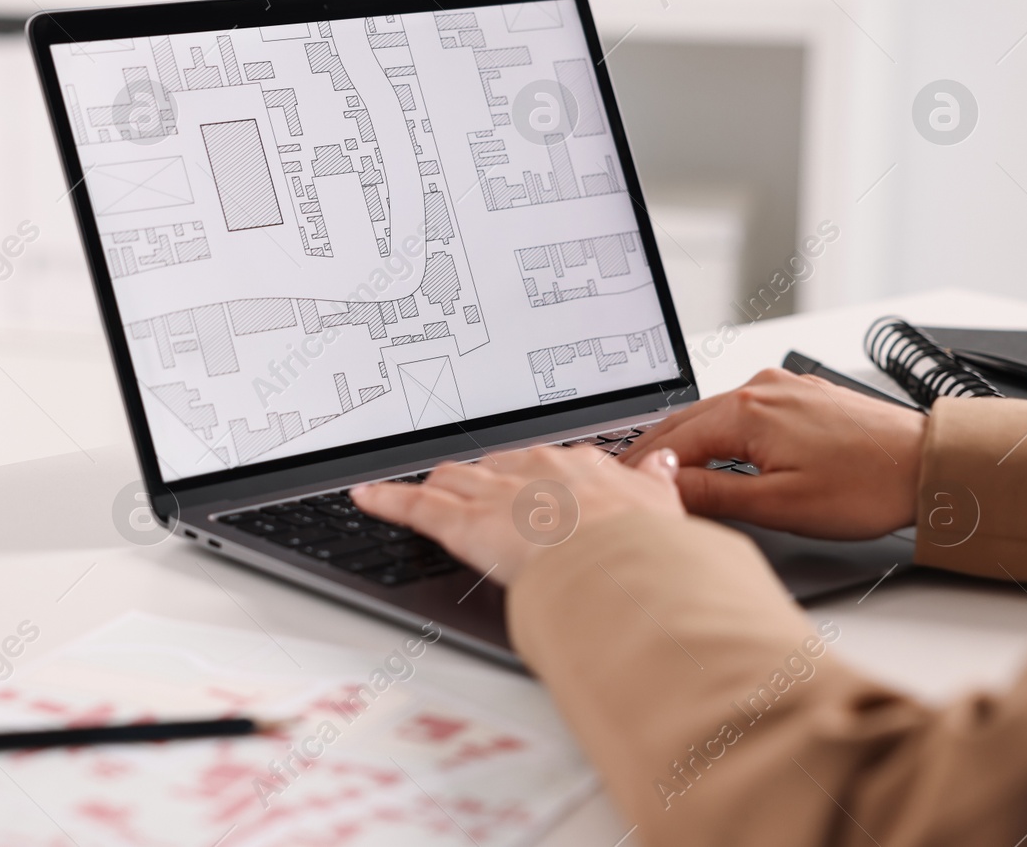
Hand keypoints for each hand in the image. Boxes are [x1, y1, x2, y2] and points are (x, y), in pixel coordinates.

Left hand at [351, 445, 682, 584]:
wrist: (619, 562)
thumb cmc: (642, 545)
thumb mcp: (661, 509)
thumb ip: (655, 483)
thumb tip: (660, 464)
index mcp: (578, 467)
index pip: (544, 463)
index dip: (530, 476)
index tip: (527, 483)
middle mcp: (531, 470)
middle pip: (492, 468)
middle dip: (478, 480)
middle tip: (470, 492)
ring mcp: (495, 494)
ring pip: (452, 480)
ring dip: (435, 486)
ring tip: (418, 489)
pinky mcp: (462, 522)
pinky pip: (415, 507)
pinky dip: (386, 501)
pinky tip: (365, 497)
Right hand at [623, 367, 926, 538]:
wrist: (930, 464)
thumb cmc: (868, 486)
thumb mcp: (780, 504)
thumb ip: (715, 493)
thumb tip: (665, 487)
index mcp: (748, 412)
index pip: (673, 443)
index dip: (643, 469)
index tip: (619, 488)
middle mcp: (760, 389)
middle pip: (686, 422)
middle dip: (652, 450)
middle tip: (622, 477)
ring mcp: (781, 387)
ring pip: (712, 413)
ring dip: (683, 439)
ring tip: (659, 467)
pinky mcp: (800, 394)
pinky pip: (741, 409)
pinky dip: (716, 430)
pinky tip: (711, 447)